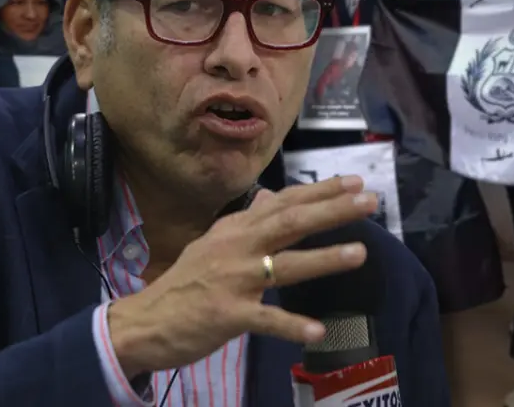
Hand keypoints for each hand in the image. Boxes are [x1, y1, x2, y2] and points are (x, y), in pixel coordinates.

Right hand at [108, 176, 377, 376]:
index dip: (320, 192)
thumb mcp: (213, 243)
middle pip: (290, 224)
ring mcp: (234, 281)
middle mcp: (237, 248)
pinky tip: (318, 330)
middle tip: (369, 201)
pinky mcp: (228, 315)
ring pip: (285, 266)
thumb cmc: (185, 284)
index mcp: (236, 230)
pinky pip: (266, 320)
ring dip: (324, 259)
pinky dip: (292, 325)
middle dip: (332, 211)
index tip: (354, 183)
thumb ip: (246, 222)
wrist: (145, 321)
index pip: (285, 203)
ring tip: (360, 253)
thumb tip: (273, 196)